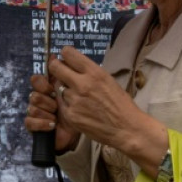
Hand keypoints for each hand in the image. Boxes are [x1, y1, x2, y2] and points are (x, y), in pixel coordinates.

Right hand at [24, 56, 80, 153]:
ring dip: (46, 109)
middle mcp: (44, 97)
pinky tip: (53, 124)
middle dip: (44, 94)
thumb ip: (67, 70)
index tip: (54, 83)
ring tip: (57, 114)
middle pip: (33, 89)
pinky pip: (29, 122)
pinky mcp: (37, 127)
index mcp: (52, 87)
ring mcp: (39, 112)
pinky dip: (42, 123)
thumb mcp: (80, 85)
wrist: (92, 129)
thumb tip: (53, 55)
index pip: (38, 78)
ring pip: (32, 104)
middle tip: (56, 101)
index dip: (43, 80)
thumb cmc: (88, 107)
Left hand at [49, 46, 167, 173]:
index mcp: (94, 72)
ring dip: (64, 89)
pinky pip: (61, 104)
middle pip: (55, 67)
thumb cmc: (121, 103)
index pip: (68, 53)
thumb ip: (89, 71)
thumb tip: (72, 64)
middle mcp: (82, 84)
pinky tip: (78, 108)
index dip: (65, 55)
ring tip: (77, 97)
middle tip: (60, 72)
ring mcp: (74, 100)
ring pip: (58, 88)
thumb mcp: (107, 79)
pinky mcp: (70, 115)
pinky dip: (67, 104)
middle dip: (56, 68)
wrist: (126, 128)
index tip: (66, 59)